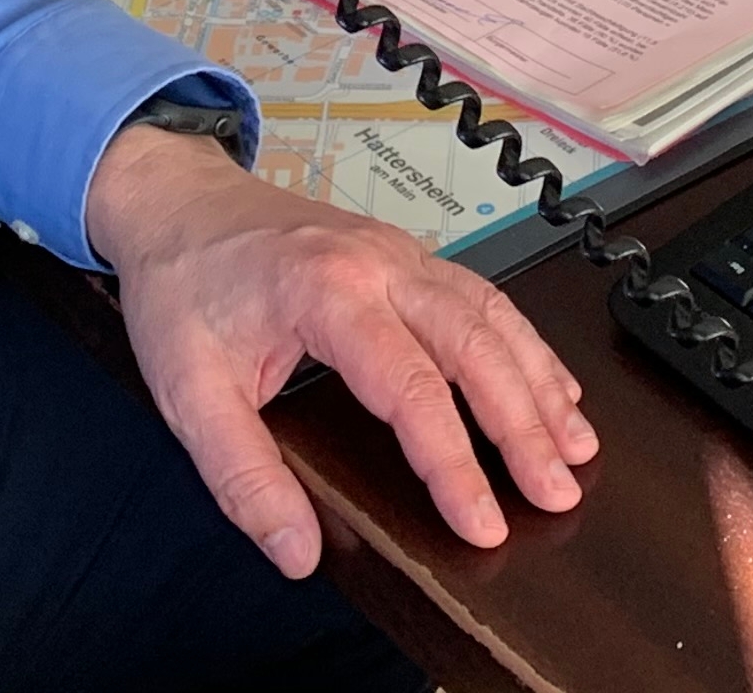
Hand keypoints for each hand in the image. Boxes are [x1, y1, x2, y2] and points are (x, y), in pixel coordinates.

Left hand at [86, 120, 595, 578]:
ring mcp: (398, 253)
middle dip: (524, 425)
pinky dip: (524, 344)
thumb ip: (243, 476)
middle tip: (557, 494)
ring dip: (539, 381)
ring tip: (576, 447)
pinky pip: (481, 297)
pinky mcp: (405, 256)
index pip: (411, 388)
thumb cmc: (183, 285)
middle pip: (474, 344)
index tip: (483, 524)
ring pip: (490, 315)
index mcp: (327, 291)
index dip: (454, 463)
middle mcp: (378, 264)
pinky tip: (551, 384)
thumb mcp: (188, 389)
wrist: (175, 201)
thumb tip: (297, 551)